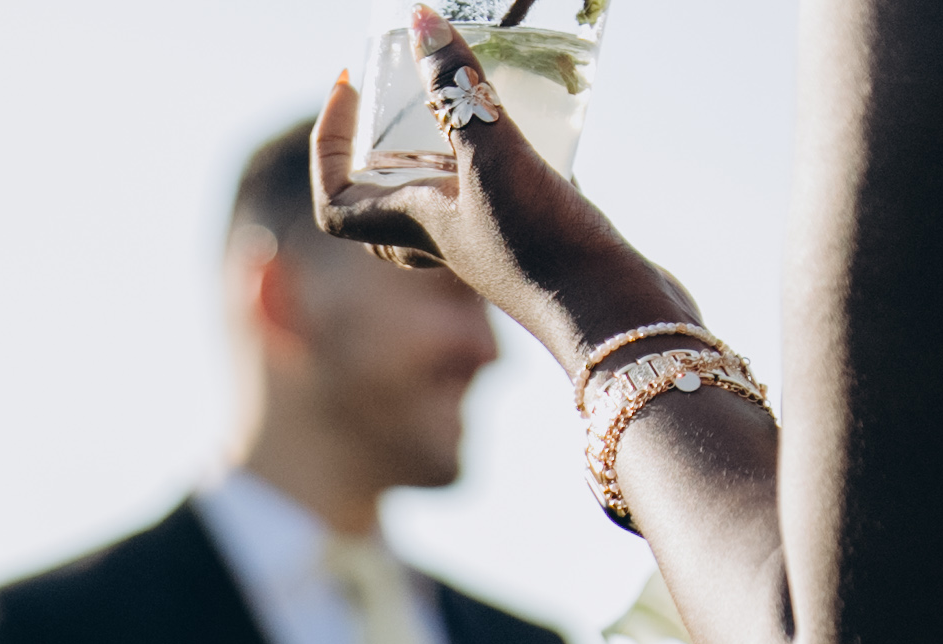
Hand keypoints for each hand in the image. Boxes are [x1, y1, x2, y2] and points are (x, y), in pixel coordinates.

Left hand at [308, 12, 691, 380]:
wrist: (617, 315)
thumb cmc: (544, 247)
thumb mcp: (495, 156)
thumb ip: (458, 93)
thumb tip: (421, 24)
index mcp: (416, 228)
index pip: (335, 205)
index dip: (325, 150)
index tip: (349, 90)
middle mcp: (443, 242)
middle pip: (383, 206)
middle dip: (375, 152)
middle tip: (393, 96)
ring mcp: (489, 246)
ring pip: (442, 201)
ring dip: (439, 154)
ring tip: (461, 100)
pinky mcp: (534, 241)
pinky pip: (499, 198)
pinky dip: (502, 160)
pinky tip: (536, 122)